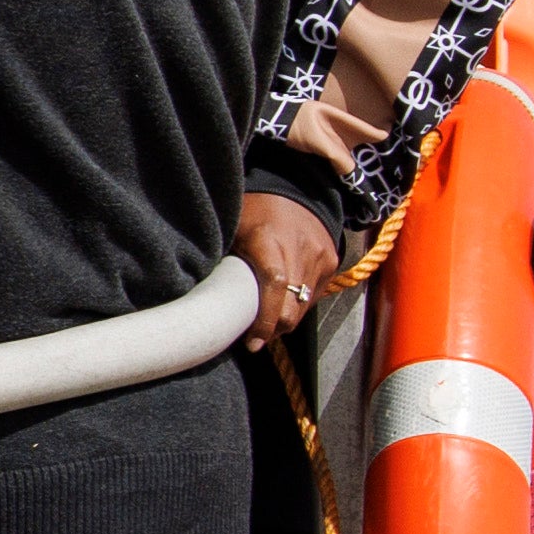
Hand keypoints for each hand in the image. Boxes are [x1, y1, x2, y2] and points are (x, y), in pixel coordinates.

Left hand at [235, 193, 345, 356]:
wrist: (296, 189)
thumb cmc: (253, 210)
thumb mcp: (232, 230)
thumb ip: (224, 262)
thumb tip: (202, 299)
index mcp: (268, 241)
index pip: (274, 285)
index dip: (265, 320)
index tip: (251, 344)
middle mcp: (300, 251)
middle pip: (292, 307)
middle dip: (274, 329)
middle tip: (253, 339)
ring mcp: (320, 258)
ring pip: (304, 306)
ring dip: (285, 319)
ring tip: (265, 324)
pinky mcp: (332, 262)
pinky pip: (314, 296)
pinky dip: (298, 305)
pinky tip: (283, 304)